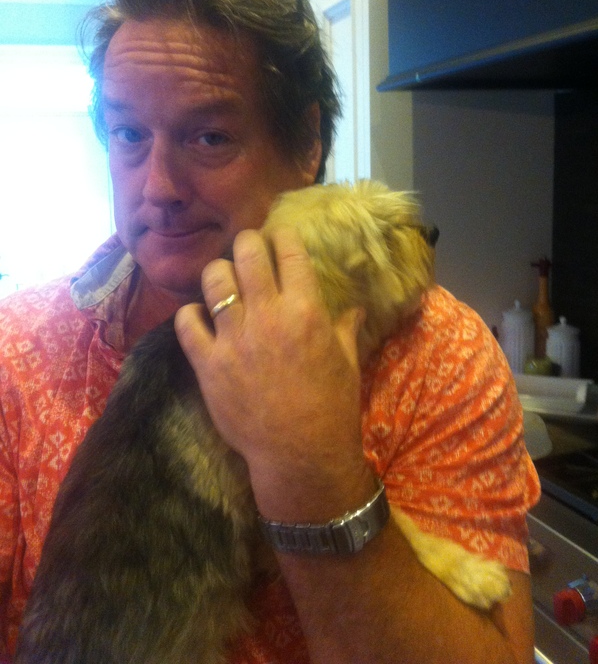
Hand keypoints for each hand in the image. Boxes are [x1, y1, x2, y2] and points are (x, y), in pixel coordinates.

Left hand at [175, 225, 374, 521]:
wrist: (300, 454)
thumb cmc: (332, 406)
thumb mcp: (347, 362)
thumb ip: (346, 327)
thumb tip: (355, 306)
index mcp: (305, 309)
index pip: (289, 251)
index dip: (282, 235)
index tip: (278, 236)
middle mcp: (267, 314)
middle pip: (246, 252)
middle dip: (247, 243)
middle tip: (248, 252)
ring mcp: (233, 337)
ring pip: (213, 279)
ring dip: (218, 273)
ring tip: (223, 281)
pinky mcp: (207, 363)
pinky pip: (186, 322)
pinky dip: (189, 314)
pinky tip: (197, 316)